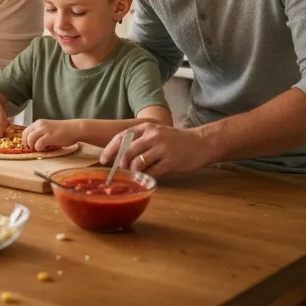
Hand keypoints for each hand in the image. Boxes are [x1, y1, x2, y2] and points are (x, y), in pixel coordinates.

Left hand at [21, 119, 76, 150]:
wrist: (75, 129)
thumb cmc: (63, 131)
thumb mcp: (48, 129)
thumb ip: (40, 133)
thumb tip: (33, 143)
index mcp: (39, 123)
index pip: (25, 131)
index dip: (25, 140)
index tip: (28, 146)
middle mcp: (40, 125)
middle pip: (26, 135)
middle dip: (27, 144)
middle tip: (33, 149)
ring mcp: (44, 130)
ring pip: (30, 139)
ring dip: (33, 146)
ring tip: (39, 148)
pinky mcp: (49, 137)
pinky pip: (38, 144)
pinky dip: (39, 148)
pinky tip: (44, 149)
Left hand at [99, 121, 213, 178]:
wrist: (201, 143)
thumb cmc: (176, 140)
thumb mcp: (157, 133)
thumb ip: (140, 141)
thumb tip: (119, 156)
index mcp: (147, 128)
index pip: (122, 137)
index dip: (110, 149)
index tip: (103, 159)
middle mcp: (153, 137)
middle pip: (127, 152)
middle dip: (120, 163)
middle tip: (119, 170)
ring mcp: (162, 149)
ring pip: (138, 163)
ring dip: (134, 171)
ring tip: (136, 174)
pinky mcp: (170, 163)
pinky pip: (151, 172)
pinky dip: (146, 176)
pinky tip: (147, 176)